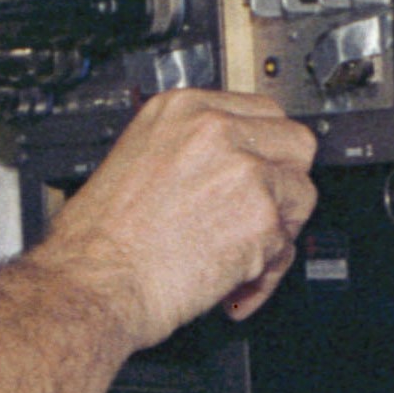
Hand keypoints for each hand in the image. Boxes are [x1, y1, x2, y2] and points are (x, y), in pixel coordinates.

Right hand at [35, 89, 319, 348]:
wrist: (92, 283)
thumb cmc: (98, 240)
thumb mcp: (135, 160)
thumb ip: (189, 153)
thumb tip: (225, 168)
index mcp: (183, 108)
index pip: (263, 112)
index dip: (265, 152)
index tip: (261, 174)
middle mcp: (217, 130)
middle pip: (294, 145)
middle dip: (284, 185)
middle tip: (260, 217)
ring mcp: (244, 171)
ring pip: (301, 196)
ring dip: (277, 233)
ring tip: (239, 258)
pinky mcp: (261, 217)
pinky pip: (287, 247)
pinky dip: (264, 274)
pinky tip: (230, 284)